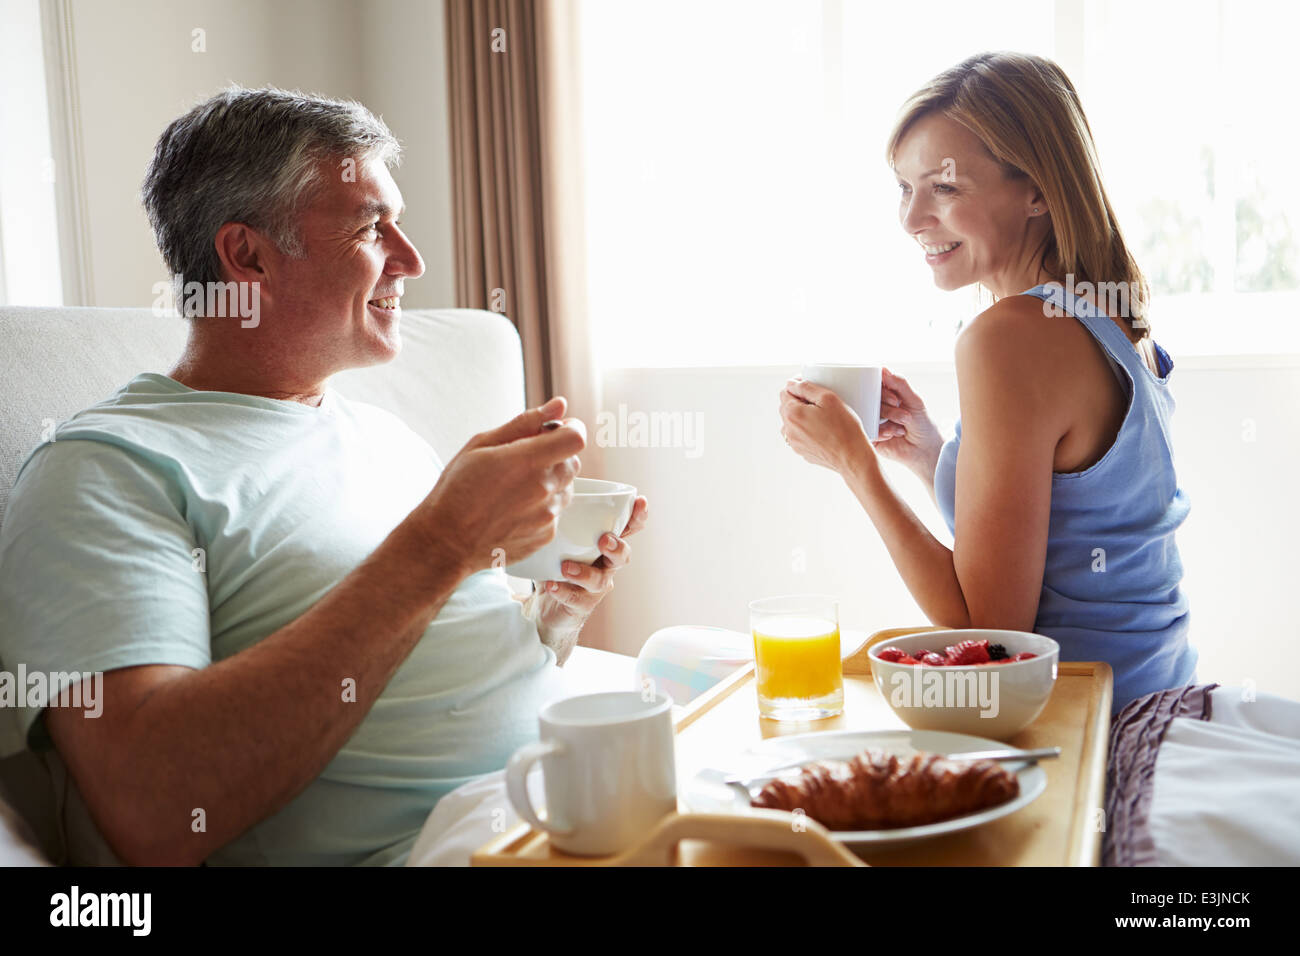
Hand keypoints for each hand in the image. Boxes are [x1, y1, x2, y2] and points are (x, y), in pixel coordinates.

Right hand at [413, 396, 585, 575]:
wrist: (445, 542)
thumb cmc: (456, 492)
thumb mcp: (481, 445)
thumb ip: (525, 423)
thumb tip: (558, 406)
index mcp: (528, 461)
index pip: (576, 437)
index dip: (569, 429)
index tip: (556, 430)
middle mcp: (544, 489)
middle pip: (573, 461)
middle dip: (556, 455)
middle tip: (525, 460)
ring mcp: (548, 516)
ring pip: (566, 487)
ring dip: (550, 482)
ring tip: (515, 488)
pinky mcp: (546, 535)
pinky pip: (556, 512)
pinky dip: (542, 506)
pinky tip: (514, 508)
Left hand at [534, 495, 648, 638]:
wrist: (545, 606)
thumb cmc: (555, 562)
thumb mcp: (557, 536)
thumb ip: (561, 516)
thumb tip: (553, 485)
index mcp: (605, 543)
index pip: (628, 528)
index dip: (638, 517)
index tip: (640, 501)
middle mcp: (606, 565)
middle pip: (623, 556)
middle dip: (617, 547)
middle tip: (604, 540)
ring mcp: (595, 587)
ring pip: (600, 581)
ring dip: (585, 573)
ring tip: (566, 567)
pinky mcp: (581, 605)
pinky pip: (576, 598)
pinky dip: (563, 590)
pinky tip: (551, 584)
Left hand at [779, 378, 872, 475]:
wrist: (852, 457)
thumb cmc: (844, 428)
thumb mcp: (828, 398)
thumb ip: (806, 387)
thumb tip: (791, 383)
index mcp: (792, 414)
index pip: (785, 392)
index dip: (797, 385)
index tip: (810, 384)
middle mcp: (788, 430)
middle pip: (787, 407)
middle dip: (799, 400)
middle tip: (820, 400)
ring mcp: (794, 443)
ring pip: (792, 422)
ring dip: (801, 416)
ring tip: (821, 416)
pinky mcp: (802, 452)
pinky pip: (799, 436)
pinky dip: (806, 429)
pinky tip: (822, 429)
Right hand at [871, 368, 944, 482]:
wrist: (924, 450)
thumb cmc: (922, 423)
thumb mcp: (914, 400)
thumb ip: (900, 384)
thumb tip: (883, 369)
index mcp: (886, 395)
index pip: (876, 385)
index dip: (883, 391)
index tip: (896, 400)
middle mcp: (877, 407)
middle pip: (871, 399)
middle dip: (889, 409)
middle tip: (904, 416)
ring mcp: (872, 421)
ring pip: (869, 414)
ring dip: (888, 420)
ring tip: (902, 427)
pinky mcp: (869, 435)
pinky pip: (867, 429)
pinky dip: (882, 432)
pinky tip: (893, 435)